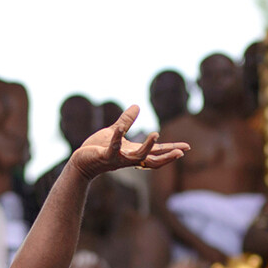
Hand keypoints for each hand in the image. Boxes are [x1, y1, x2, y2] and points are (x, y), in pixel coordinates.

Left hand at [69, 105, 189, 179]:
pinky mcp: (105, 156)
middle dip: (167, 156)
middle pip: (153, 160)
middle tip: (182, 152)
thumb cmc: (98, 149)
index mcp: (133, 152)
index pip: (156, 153)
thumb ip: (126, 121)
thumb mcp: (115, 132)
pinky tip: (118, 130)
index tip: (186, 148)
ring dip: (147, 147)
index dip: (171, 150)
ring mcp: (118, 159)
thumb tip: (137, 106)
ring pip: (137, 157)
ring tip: (156, 135)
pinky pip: (113, 147)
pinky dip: (116, 138)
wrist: (81, 162)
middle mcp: (129, 158)